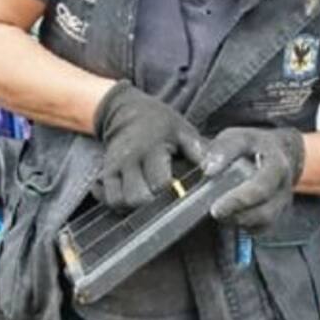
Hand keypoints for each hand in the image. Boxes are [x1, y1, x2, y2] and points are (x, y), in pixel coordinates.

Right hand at [93, 82, 203, 208]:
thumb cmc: (160, 123)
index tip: (181, 196)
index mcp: (152, 148)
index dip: (171, 194)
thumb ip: (197, 149)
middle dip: (151, 207)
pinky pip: (108, 198)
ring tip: (149, 204)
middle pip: (136, 198)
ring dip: (134, 208)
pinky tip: (133, 200)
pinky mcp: (105, 173)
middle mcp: (130, 159)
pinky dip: (119, 204)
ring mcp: (114, 167)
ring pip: (119, 201)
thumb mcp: (182, 129)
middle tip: (164, 204)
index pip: (160, 182)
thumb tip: (213, 168)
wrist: (126, 111)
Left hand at [205, 127, 305, 232]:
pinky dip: (244, 227)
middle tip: (215, 211)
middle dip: (237, 214)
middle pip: (265, 211)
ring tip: (220, 213)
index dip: (238, 199)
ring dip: (239, 221)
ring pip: (264, 222)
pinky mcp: (278, 215)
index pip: (261, 186)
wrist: (280, 153)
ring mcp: (283, 204)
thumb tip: (209, 169)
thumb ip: (223, 149)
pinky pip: (261, 229)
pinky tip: (230, 217)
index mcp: (277, 166)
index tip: (216, 206)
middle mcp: (284, 188)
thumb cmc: (255, 146)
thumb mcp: (239, 137)